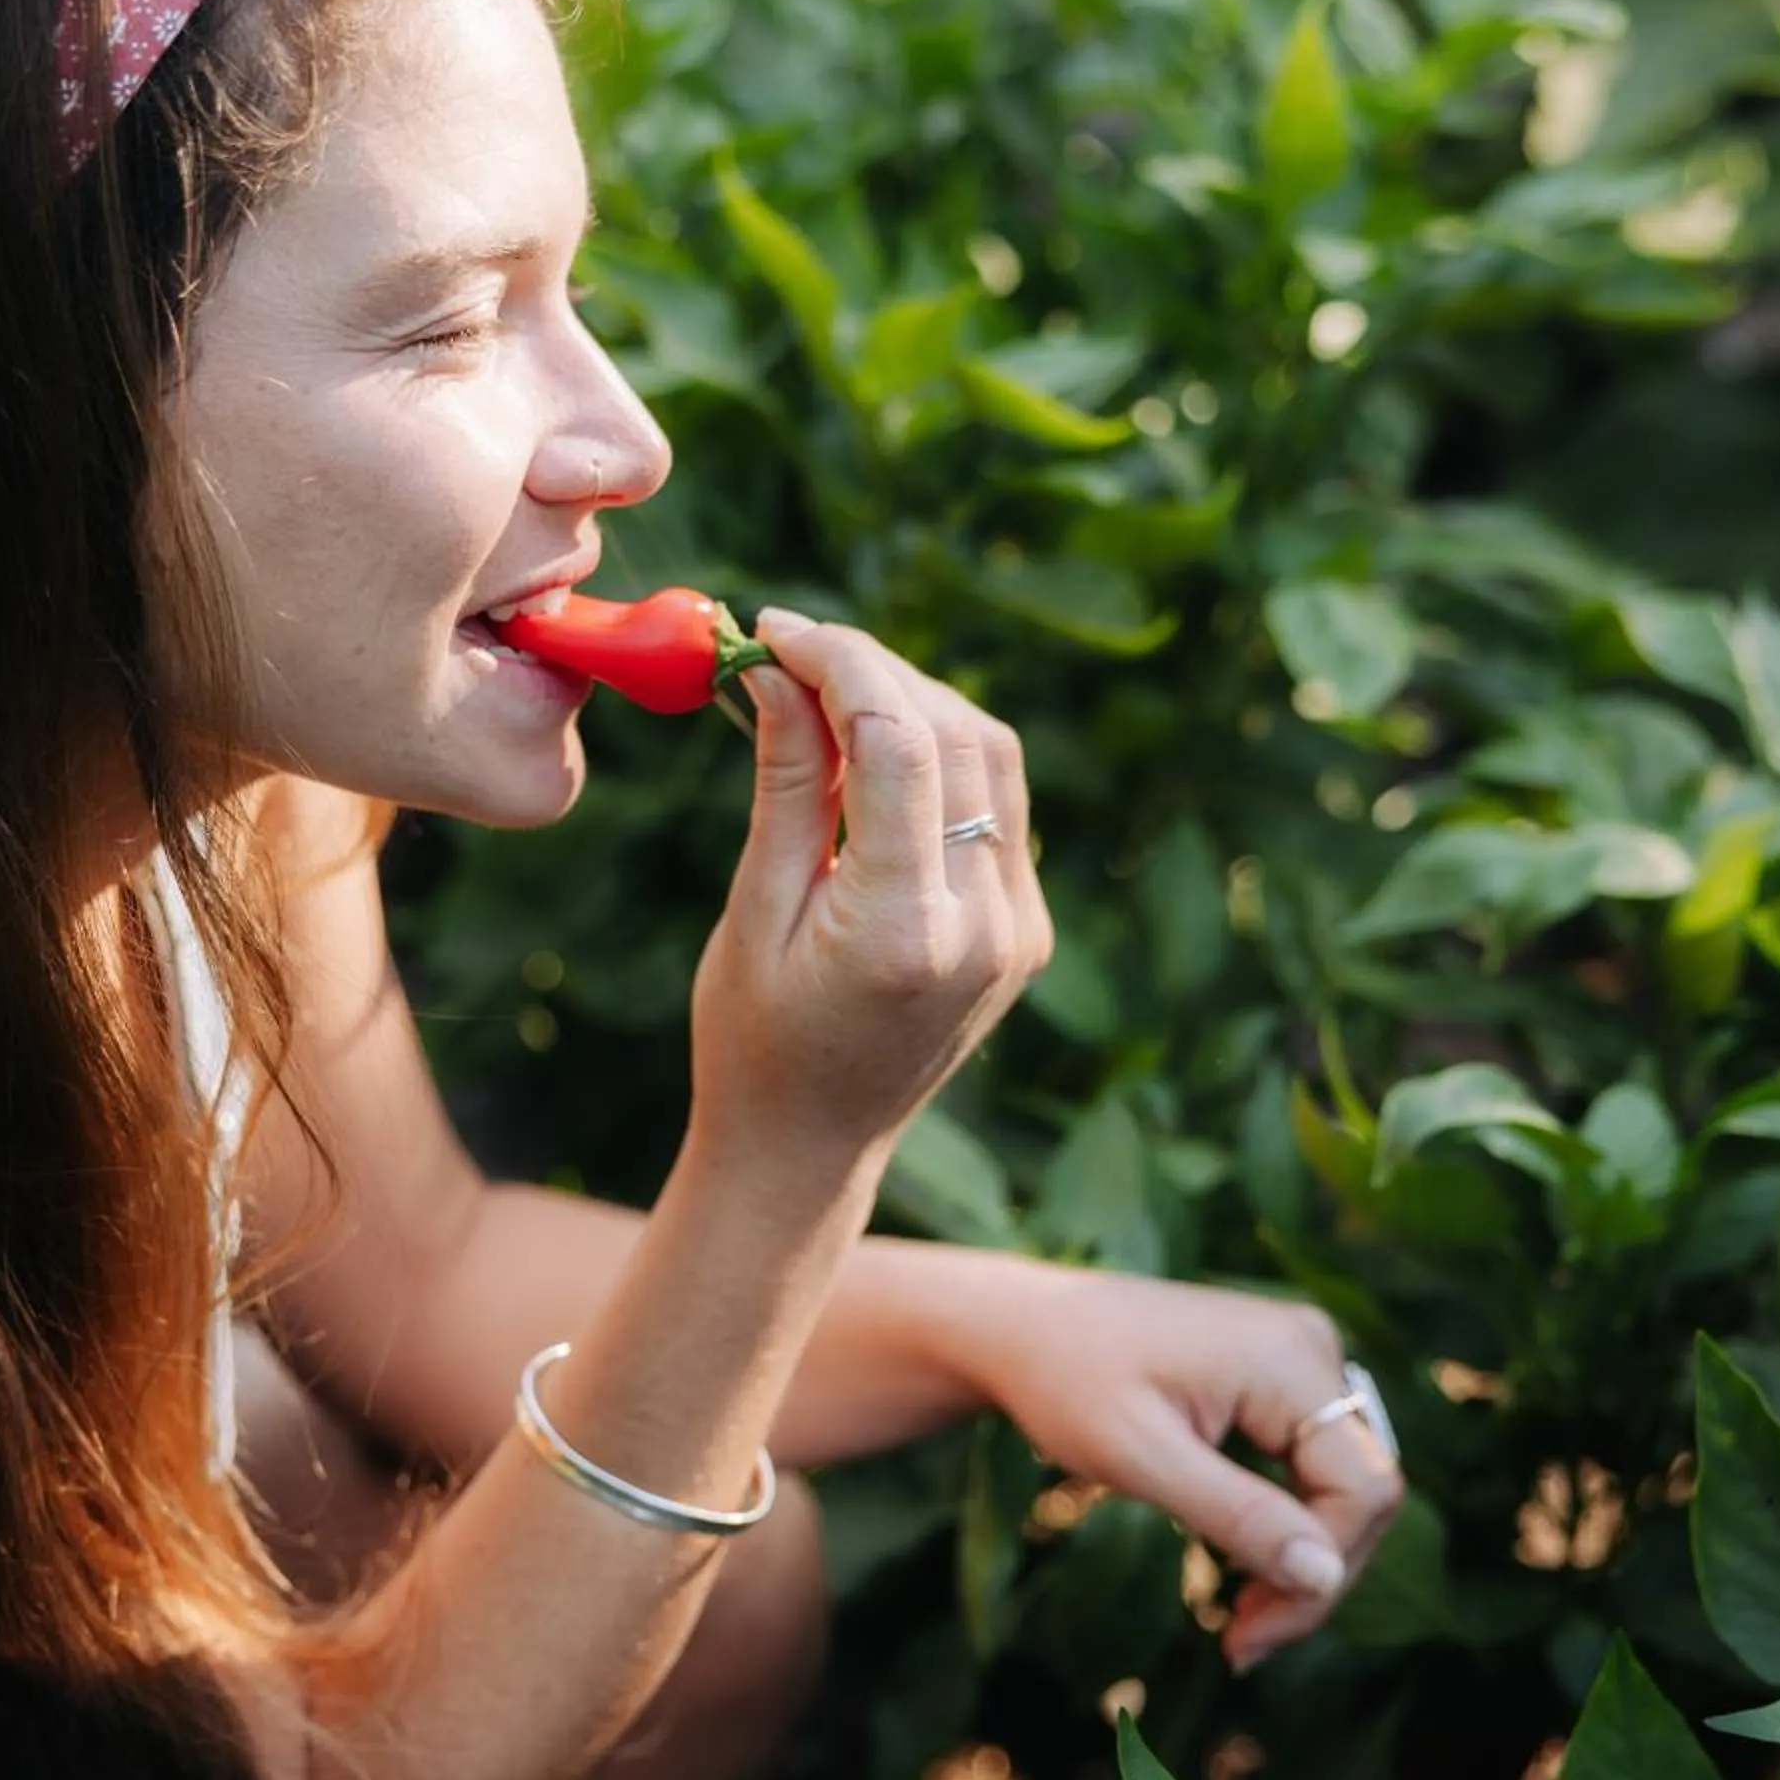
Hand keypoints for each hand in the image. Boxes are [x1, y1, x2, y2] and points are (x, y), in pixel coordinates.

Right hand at [687, 611, 1053, 1185]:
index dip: (839, 663)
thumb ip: (786, 783)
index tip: (773, 630)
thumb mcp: (753, 910)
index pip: (899, 744)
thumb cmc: (752, 1041)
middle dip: (873, 669)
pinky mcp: (1027, 927)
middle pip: (954, 736)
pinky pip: (997, 804)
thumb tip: (779, 669)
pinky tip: (873, 746)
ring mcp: (1020, 928)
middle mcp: (984, 926)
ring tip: (825, 686)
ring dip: (913, 700)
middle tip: (790, 647)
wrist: (810, 1149)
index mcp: (905, 932)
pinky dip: (940, 753)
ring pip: (989, 757)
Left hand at [965, 1262, 1404, 1669]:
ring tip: (1238, 1622)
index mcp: (1286, 1357)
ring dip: (1300, 1559)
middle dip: (1311, 1578)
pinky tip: (1242, 1571)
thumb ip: (1237, 1515)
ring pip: (1342, 1486)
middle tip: (1240, 1644)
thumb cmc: (1066, 1381)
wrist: (1022, 1325)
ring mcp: (1298, 1355)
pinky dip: (1284, 1523)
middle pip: (1362, 1491)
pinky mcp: (1280, 1374)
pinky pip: (1312, 1465)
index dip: (1325, 1573)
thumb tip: (1325, 1577)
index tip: (1250, 1634)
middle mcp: (1310, 1345)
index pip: (1363, 1487)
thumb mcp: (1141, 1458)